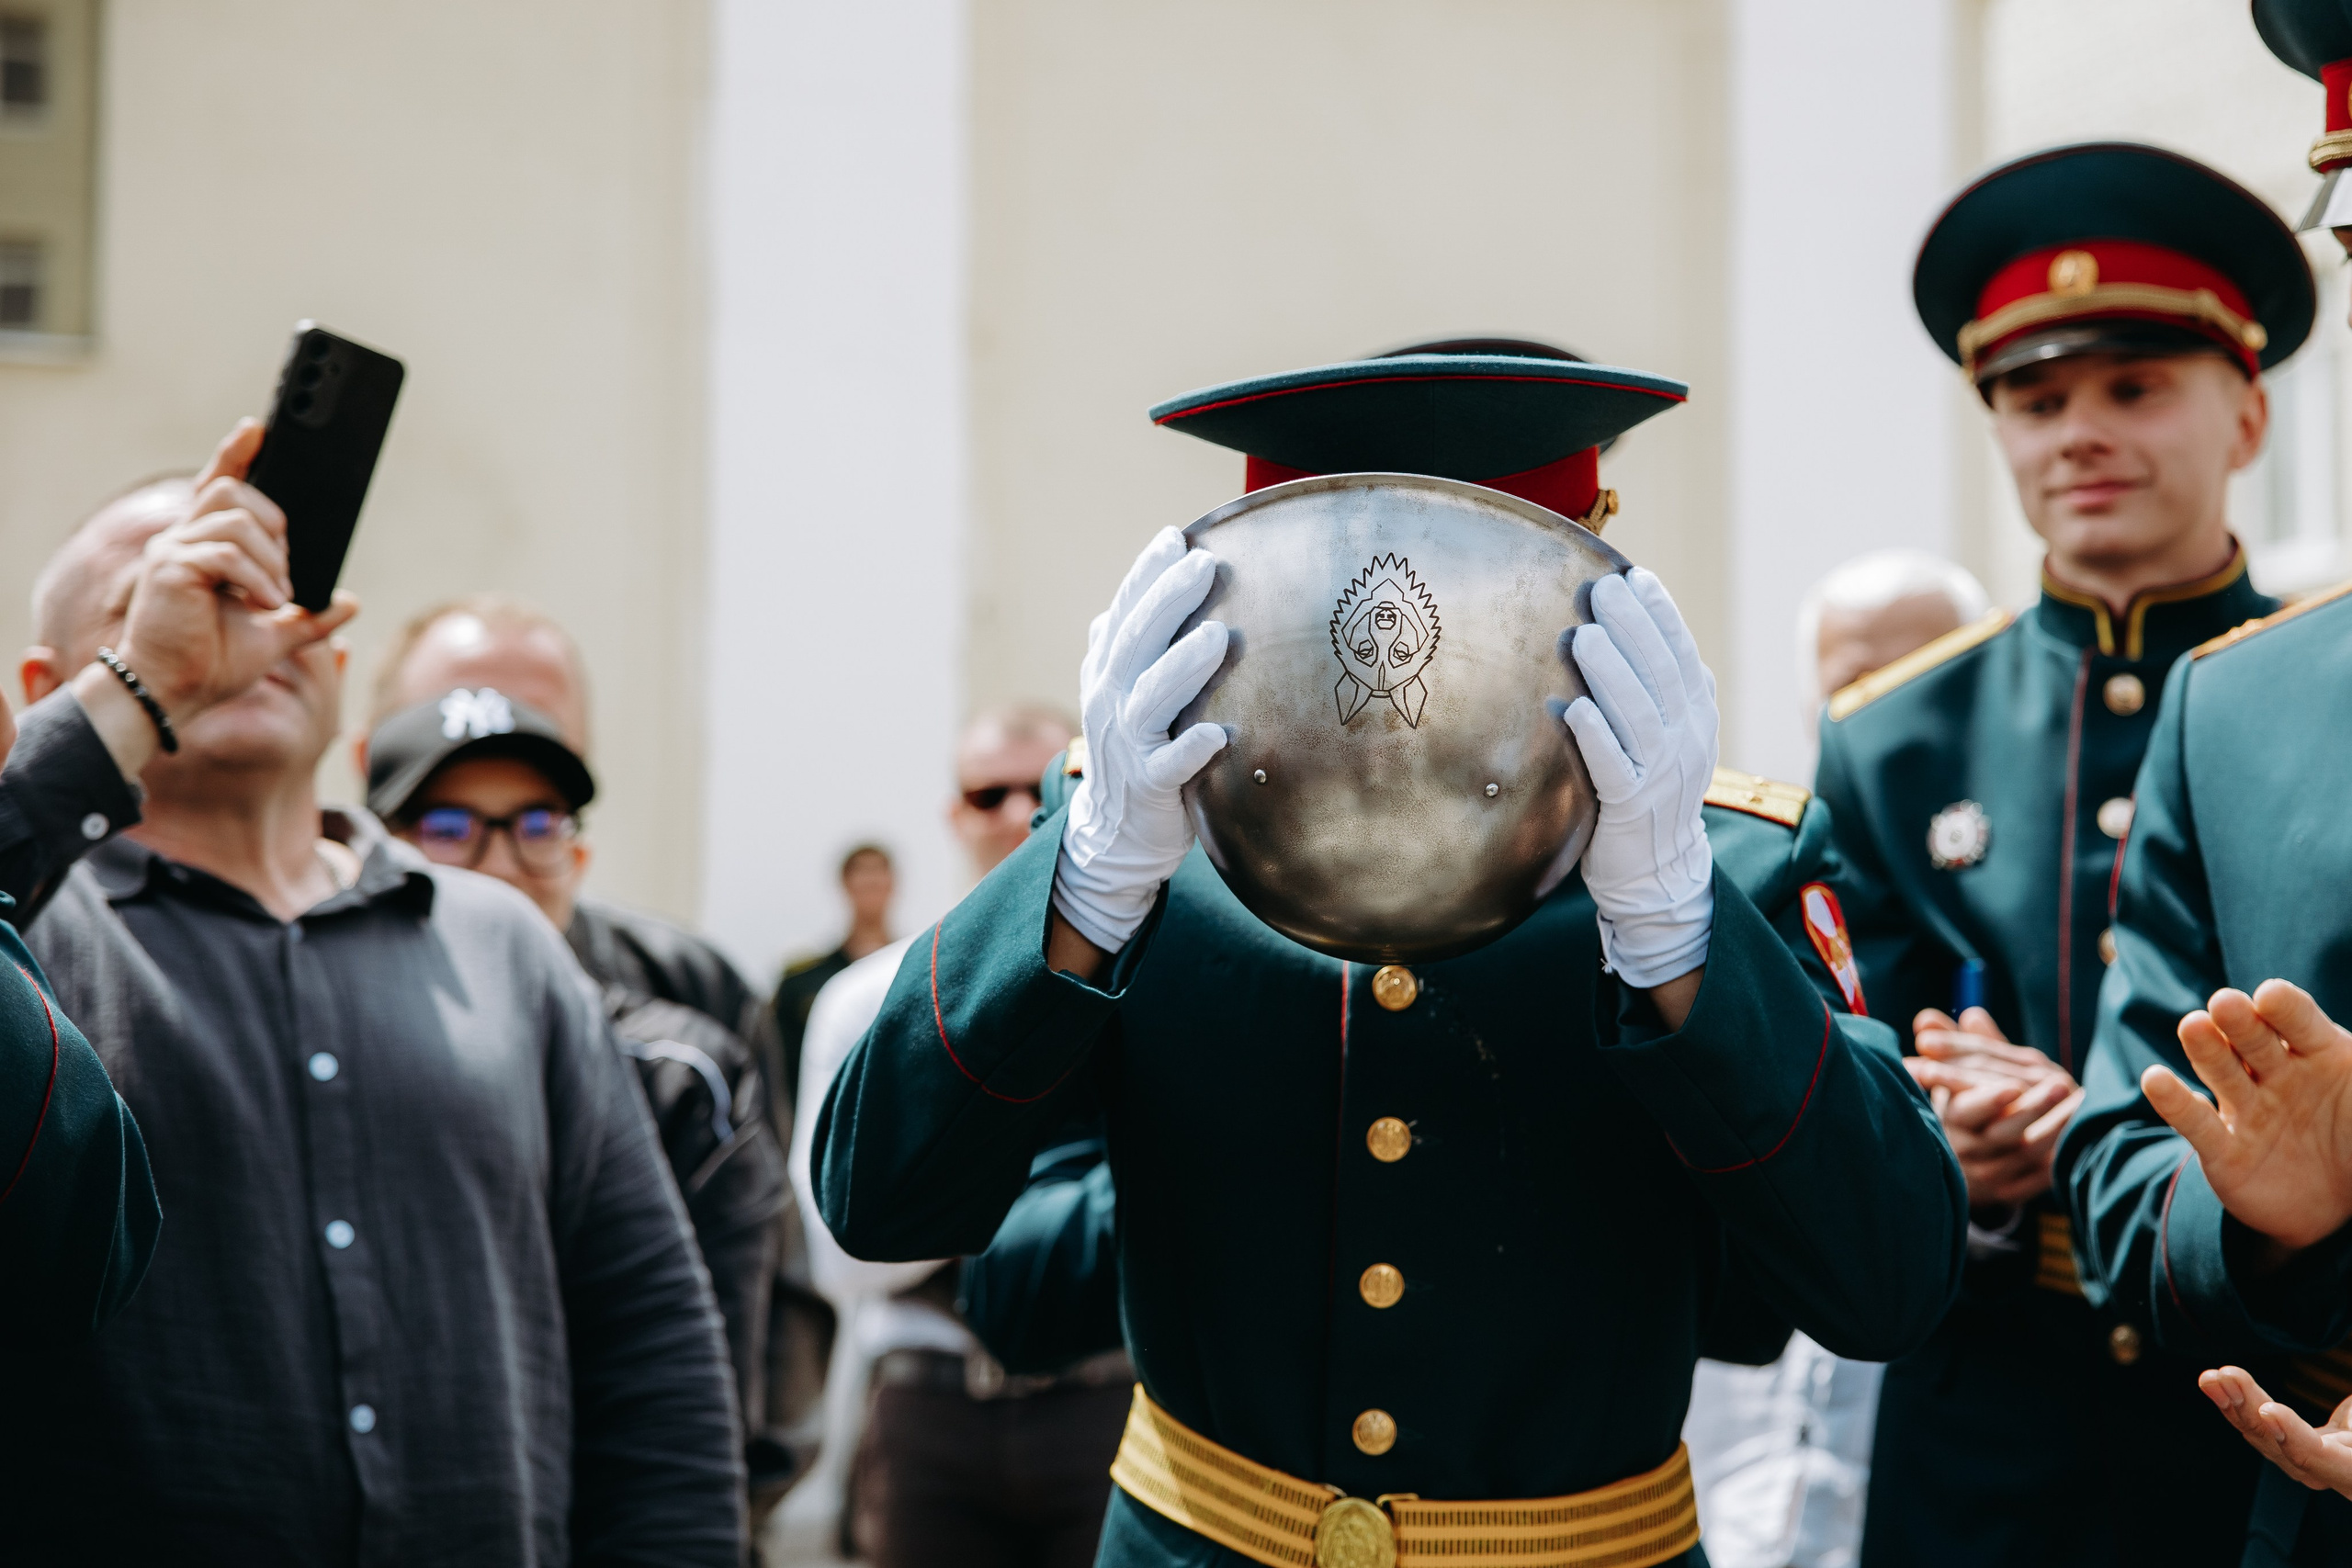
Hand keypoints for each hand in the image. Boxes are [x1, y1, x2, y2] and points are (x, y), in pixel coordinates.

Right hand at [112, 419, 356, 718]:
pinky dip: (257, 578)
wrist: (178, 693)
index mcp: (206, 545)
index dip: (236, 453)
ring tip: (273, 597)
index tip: (259, 428)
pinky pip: (227, 553)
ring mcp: (173, 550)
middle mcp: (184, 538)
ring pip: (237, 519)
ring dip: (270, 559)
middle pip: (235, 492)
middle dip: (275, 525)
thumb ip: (311, 615)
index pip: (220, 485)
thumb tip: (350, 601)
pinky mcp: (171, 568)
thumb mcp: (277, 636)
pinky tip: (264, 603)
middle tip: (283, 575)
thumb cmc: (213, 663)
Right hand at [1051, 528, 1228, 952]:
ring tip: (1219, 636)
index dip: (1146, 575)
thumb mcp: (1122, 695)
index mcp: (1107, 672)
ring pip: (1151, 700)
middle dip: (1168, 601)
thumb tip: (1128, 599)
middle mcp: (1110, 701)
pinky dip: (1190, 750)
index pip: (1124, 613)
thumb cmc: (1134, 753)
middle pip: (1136, 644)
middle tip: (1206, 565)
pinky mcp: (1149, 787)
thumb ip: (1127, 649)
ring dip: (1183, 667)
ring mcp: (1127, 746)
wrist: (1114, 835)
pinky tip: (1218, 733)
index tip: (1177, 538)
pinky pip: (1168, 766)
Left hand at [1562, 568, 1716, 988]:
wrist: (1659, 870)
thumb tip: (1636, 628)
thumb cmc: (1650, 792)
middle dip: (1634, 628)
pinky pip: (1615, 768)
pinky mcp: (1632, 808)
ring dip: (1612, 673)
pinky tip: (1575, 709)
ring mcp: (1662, 775)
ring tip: (1583, 637)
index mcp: (1696, 716)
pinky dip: (1597, 736)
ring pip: (1640, 715)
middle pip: (1662, 674)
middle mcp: (1686, 740)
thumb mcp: (1668, 736)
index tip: (1635, 578)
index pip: (1681, 654)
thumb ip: (1660, 691)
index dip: (1661, 615)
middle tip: (1603, 590)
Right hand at [1905, 1008, 2080, 1206]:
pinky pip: (2040, 1177)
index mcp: (1951, 1119)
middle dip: (2030, 1109)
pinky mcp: (2013, 1191)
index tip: (2015, 1084)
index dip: (1988, 1099)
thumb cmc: (1964, 1106)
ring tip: (2080, 1100)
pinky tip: (2078, 1134)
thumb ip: (1954, 1046)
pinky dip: (2059, 1155)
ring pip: (2025, 1152)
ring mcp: (1991, 1174)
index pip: (1965, 1110)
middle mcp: (1967, 1150)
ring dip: (2053, 1127)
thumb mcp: (1956, 1078)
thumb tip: (1928, 1017)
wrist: (1965, 1163)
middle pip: (2000, 1133)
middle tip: (2062, 1084)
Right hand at [2145, 980, 2351, 1257]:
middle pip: (2252, 1039)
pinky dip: (2173, 1102)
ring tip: (2193, 1026)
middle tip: (2225, 1003)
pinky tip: (2157, 1081)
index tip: (2270, 997)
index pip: (2299, 1022)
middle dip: (2238, 1021)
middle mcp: (2277, 1075)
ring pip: (2221, 1072)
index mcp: (2320, 1055)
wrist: (2334, 1206)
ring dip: (2206, 1049)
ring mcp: (2247, 1110)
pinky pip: (2197, 1124)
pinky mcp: (2223, 1152)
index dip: (2285, 1008)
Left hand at [2200, 1365, 2351, 1498]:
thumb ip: (2349, 1411)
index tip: (2268, 1410)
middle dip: (2250, 1410)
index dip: (2294, 1438)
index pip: (2321, 1459)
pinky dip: (2237, 1405)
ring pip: (2265, 1441)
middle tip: (2224, 1375)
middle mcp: (2335, 1475)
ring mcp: (2315, 1465)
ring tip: (2210, 1376)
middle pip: (2284, 1449)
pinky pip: (2260, 1431)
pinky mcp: (2300, 1448)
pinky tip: (2215, 1382)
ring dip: (2233, 1405)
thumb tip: (2343, 1411)